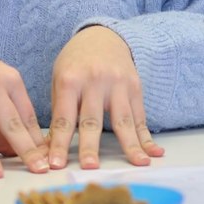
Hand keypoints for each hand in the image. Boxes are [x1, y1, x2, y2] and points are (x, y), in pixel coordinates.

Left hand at [47, 25, 162, 170]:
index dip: (59, 143)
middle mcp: (95, 81)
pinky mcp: (135, 88)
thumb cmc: (75, 63)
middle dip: (90, 146)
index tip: (55, 165)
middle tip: (90, 167)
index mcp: (70, 80)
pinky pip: (140, 117)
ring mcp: (118, 84)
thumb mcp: (59, 79)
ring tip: (138, 163)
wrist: (103, 36)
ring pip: (123, 120)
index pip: (63, 119)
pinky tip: (154, 152)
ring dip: (130, 145)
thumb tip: (49, 149)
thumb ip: (59, 111)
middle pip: (92, 120)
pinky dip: (147, 137)